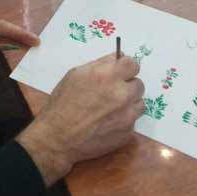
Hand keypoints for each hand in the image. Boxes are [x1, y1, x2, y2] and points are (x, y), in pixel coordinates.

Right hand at [17, 53, 144, 186]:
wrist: (57, 137)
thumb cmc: (62, 104)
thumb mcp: (75, 75)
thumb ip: (100, 64)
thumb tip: (117, 57)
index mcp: (108, 76)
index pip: (133, 64)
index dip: (126, 67)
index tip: (121, 71)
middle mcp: (121, 94)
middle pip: (138, 84)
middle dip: (127, 86)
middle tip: (111, 92)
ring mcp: (127, 116)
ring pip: (139, 103)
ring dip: (128, 104)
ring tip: (108, 109)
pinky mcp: (127, 133)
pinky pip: (132, 121)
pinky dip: (122, 121)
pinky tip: (106, 123)